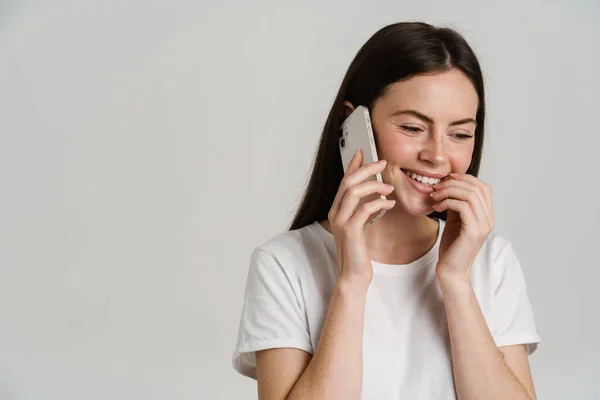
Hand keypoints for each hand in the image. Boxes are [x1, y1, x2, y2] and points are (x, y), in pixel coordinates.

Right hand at [328, 150, 395, 286]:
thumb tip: (375, 194)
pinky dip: (378, 204)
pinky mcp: (350, 231)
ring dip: (374, 185)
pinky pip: (364, 210)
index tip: (363, 152)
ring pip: (353, 192)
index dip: (353, 165)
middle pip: (348, 182)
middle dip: (366, 169)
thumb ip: (363, 210)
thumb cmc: (359, 252)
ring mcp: (341, 221)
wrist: (353, 275)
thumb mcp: (360, 226)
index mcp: (337, 210)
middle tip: (382, 162)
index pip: (344, 181)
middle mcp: (336, 213)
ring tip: (389, 187)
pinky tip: (390, 205)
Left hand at [430, 173, 494, 281]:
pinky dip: (447, 202)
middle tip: (436, 187)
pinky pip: (463, 206)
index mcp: (486, 215)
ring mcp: (483, 225)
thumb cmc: (452, 247)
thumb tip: (450, 185)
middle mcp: (489, 219)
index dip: (466, 178)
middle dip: (454, 183)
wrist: (451, 270)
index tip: (447, 178)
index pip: (483, 187)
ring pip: (470, 195)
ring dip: (449, 191)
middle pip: (477, 187)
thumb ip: (457, 204)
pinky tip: (436, 207)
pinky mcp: (474, 232)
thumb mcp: (455, 220)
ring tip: (434, 196)